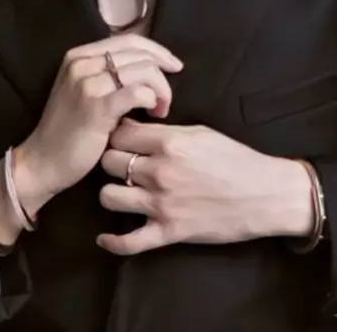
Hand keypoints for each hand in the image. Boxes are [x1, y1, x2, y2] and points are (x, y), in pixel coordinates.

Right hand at [16, 35, 182, 201]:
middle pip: (139, 52)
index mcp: (79, 55)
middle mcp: (82, 63)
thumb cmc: (68, 130)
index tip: (174, 66)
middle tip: (167, 98)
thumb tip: (148, 64)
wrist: (43, 161)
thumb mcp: (83, 90)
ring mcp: (87, 83)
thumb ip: (108, 74)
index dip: (157, 50)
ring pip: (143, 70)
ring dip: (161, 90)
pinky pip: (138, 92)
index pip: (129, 39)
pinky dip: (152, 100)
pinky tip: (152, 113)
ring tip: (160, 110)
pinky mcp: (96, 106)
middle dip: (163, 72)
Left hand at [97, 119, 313, 254]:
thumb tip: (130, 126)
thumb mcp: (199, 132)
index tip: (121, 139)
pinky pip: (129, 242)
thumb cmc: (235, 158)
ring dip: (112, 192)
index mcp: (169, 142)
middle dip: (112, 160)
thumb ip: (164, 131)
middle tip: (122, 163)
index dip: (117, 134)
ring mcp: (162, 204)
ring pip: (109, 196)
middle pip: (110, 161)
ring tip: (123, 191)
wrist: (265, 194)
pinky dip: (113, 242)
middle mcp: (159, 172)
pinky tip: (104, 238)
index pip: (120, 134)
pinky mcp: (169, 232)